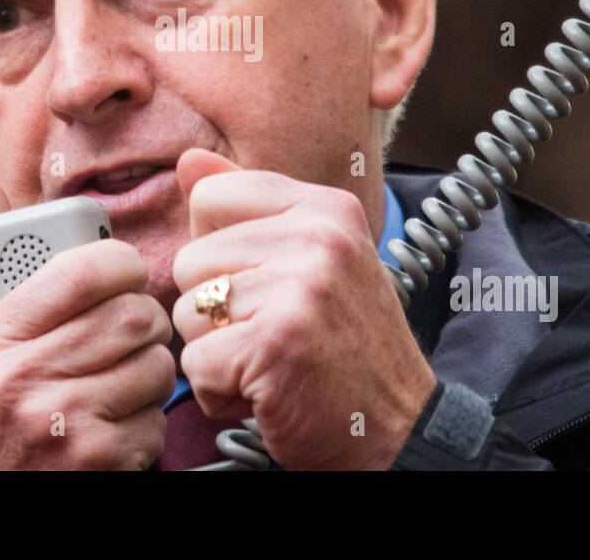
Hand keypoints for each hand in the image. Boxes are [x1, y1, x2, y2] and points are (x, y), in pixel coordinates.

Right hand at [0, 179, 175, 469]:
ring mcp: (61, 424)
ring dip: (150, 372)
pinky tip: (115, 430)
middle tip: (134, 328)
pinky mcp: (96, 462)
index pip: (80, 271)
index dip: (119, 262)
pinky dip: (146, 425)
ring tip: (122, 380)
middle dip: (145, 319)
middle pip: (132, 316)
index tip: (123, 271)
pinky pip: (156, 421)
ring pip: (154, 366)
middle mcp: (20, 380)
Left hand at [171, 149, 435, 469]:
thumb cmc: (348, 346)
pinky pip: (195, 363)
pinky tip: (265, 390)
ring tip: (270, 360)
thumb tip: (187, 160)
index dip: (218, 250)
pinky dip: (219, 391)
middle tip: (271, 333)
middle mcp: (317, 238)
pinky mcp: (277, 344)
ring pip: (186, 311)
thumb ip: (248, 206)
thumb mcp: (312, 258)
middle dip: (213, 310)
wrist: (402, 428)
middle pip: (190, 258)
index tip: (261, 283)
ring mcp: (300, 289)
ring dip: (216, 352)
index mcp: (325, 207)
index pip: (211, 195)